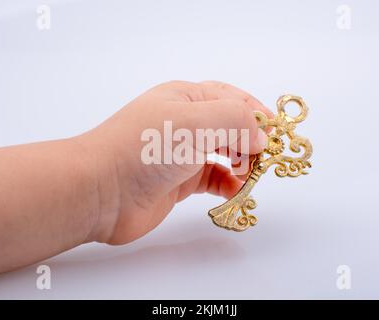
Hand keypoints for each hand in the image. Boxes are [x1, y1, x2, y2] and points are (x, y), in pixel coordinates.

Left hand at [79, 81, 272, 243]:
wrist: (102, 191)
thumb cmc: (145, 147)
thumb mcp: (195, 122)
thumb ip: (235, 121)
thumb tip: (260, 137)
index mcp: (186, 98)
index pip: (230, 98)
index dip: (256, 112)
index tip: (277, 132)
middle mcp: (184, 123)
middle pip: (230, 126)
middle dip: (251, 140)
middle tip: (265, 158)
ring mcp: (182, 154)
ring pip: (224, 154)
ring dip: (242, 163)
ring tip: (250, 175)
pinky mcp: (179, 182)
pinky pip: (213, 179)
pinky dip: (228, 183)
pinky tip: (234, 189)